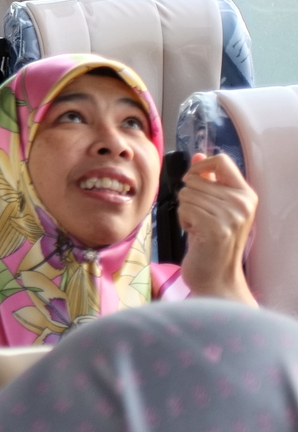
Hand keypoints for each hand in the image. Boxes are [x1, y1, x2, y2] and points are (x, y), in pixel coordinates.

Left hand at [178, 152, 257, 304]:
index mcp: (246, 194)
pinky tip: (195, 233)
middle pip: (195, 179)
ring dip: (186, 211)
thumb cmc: (211, 240)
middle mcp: (243, 203)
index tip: (194, 181)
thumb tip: (198, 155)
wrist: (216, 276)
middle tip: (200, 218)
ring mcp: (232, 216)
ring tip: (199, 227)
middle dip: (189, 198)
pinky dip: (184, 221)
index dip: (200, 167)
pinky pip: (185, 209)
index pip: (221, 160)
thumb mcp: (214, 207)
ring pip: (187, 194)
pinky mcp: (217, 228)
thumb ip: (209, 180)